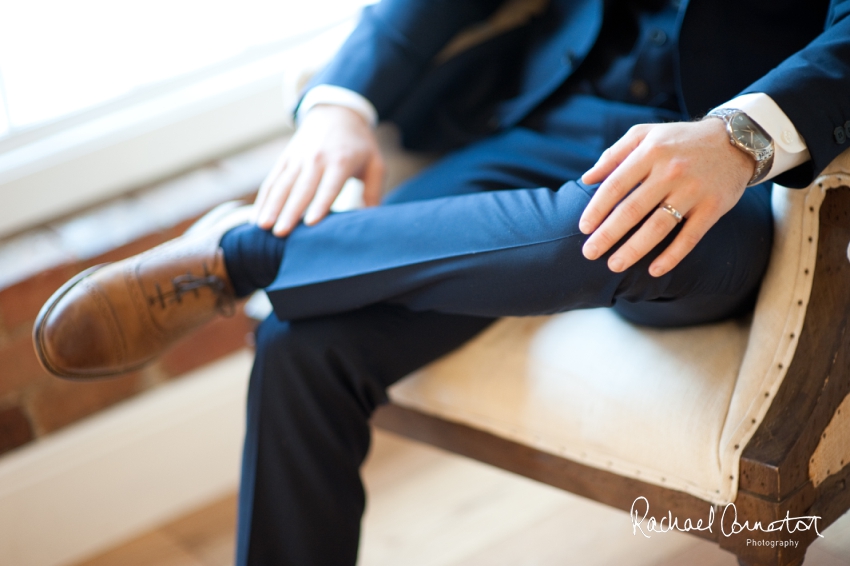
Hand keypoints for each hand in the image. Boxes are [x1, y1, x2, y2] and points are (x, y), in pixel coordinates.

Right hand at [253, 105, 384, 235]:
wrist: (337, 112)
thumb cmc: (359, 145)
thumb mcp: (375, 163)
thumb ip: (374, 192)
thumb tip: (369, 221)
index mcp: (341, 161)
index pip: (329, 186)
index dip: (320, 204)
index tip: (310, 223)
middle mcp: (316, 159)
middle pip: (301, 189)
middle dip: (289, 211)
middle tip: (280, 233)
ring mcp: (298, 158)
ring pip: (282, 185)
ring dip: (271, 206)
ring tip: (263, 226)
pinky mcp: (285, 158)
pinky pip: (272, 180)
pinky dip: (264, 198)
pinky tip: (257, 216)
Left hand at [579, 119, 754, 276]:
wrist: (737, 140)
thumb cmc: (680, 140)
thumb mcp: (646, 134)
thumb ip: (614, 154)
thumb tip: (587, 179)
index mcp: (650, 152)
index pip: (616, 185)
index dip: (597, 209)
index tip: (583, 228)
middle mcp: (671, 171)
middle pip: (632, 210)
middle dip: (607, 235)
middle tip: (589, 254)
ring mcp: (694, 190)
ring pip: (658, 226)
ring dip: (633, 249)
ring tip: (613, 266)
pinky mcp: (713, 207)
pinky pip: (690, 237)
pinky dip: (672, 256)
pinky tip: (654, 271)